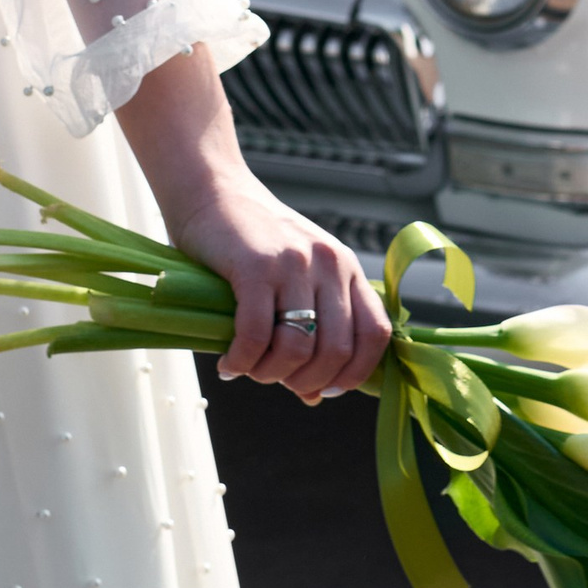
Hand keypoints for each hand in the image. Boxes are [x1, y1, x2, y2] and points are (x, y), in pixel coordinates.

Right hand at [118, 45, 392, 401]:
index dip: (355, 373)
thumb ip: (312, 330)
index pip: (376, 334)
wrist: (211, 189)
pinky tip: (229, 363)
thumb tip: (316, 398)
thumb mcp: (295, 277)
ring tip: (250, 370)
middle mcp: (329, 264)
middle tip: (277, 381)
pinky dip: (243, 361)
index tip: (325, 388)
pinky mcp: (256, 266)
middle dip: (308, 381)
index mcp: (346, 268)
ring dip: (271, 374)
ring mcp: (295, 264)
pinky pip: (257, 334)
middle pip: (338, 350)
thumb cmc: (250, 242)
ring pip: (299, 348)